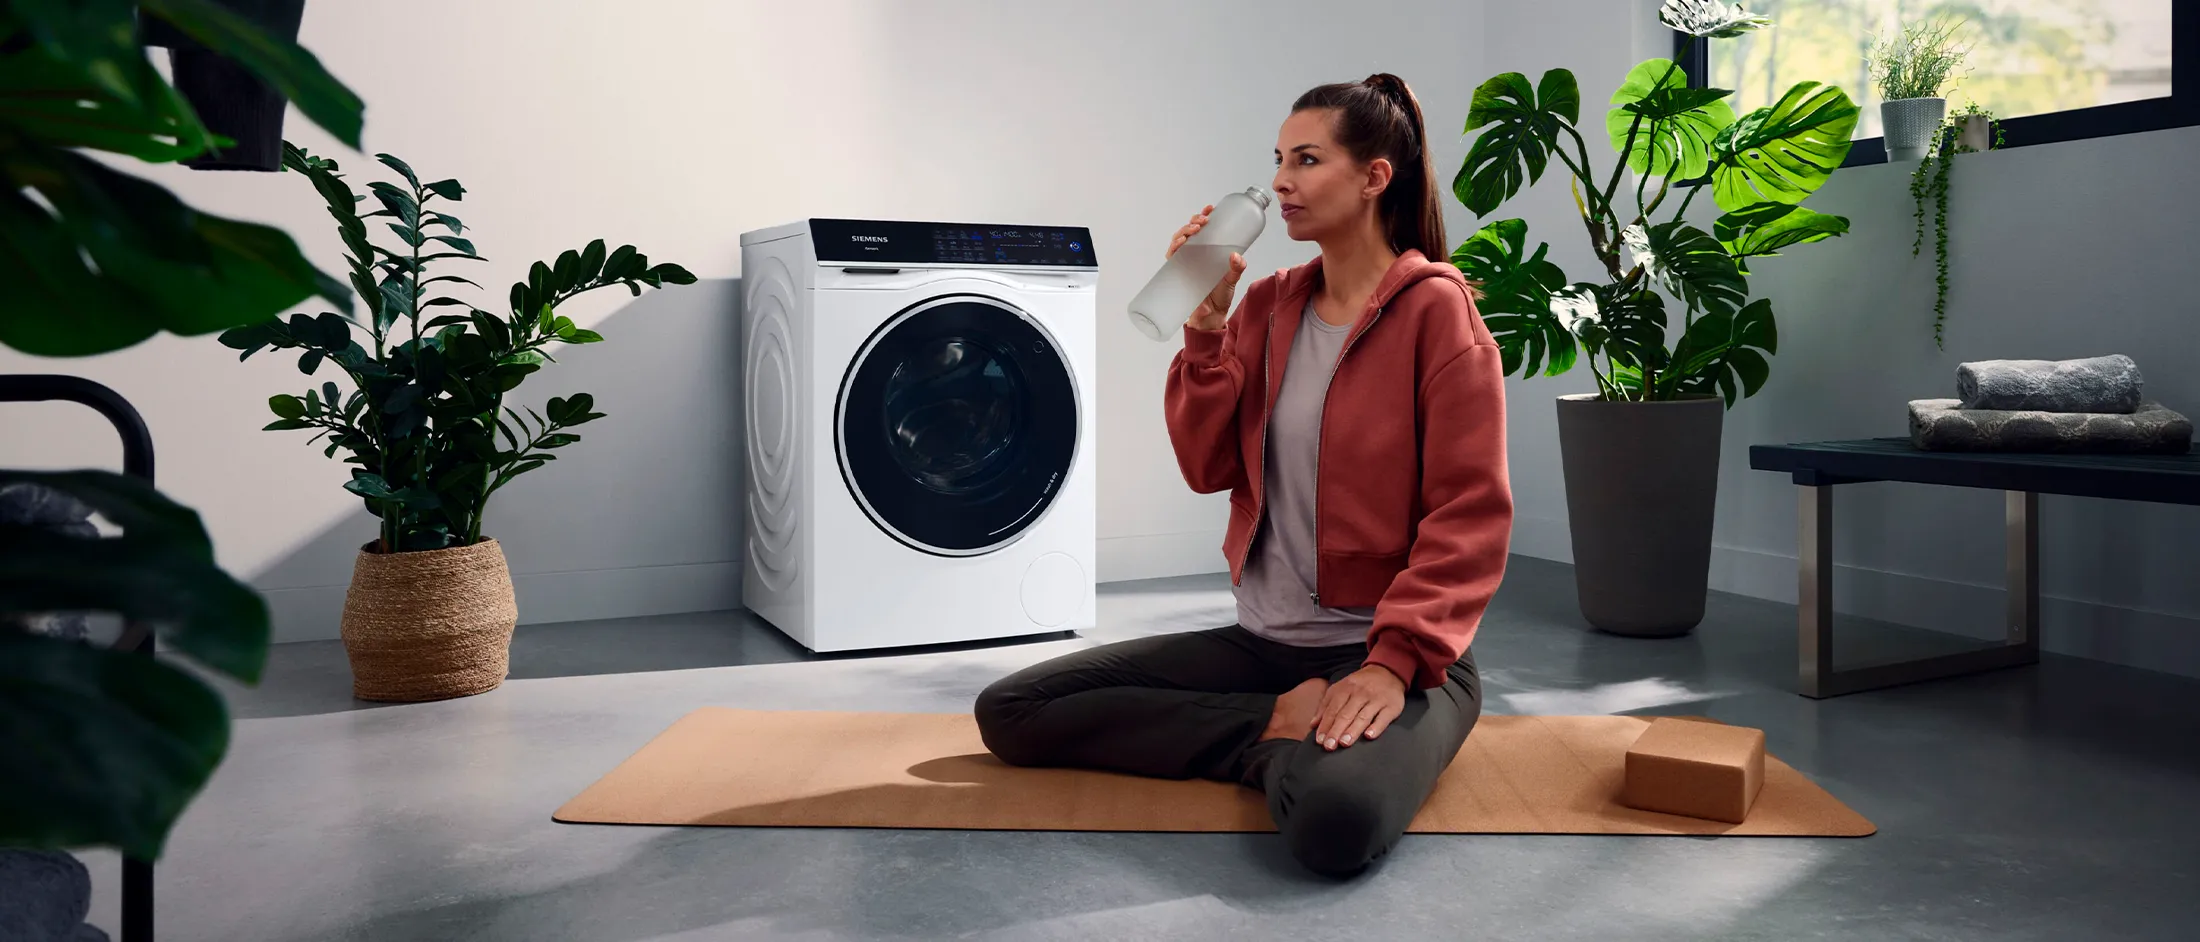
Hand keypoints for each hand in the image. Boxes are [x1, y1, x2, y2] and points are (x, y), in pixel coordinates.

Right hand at [1165, 205, 1246, 331]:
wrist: (1211, 318)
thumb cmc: (1220, 298)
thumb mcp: (1232, 280)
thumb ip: (1236, 269)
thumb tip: (1236, 256)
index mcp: (1207, 252)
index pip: (1203, 229)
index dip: (1204, 216)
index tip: (1210, 208)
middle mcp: (1194, 255)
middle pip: (1189, 231)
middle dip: (1194, 221)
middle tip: (1204, 220)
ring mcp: (1185, 263)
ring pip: (1179, 241)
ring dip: (1184, 231)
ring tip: (1195, 228)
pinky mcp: (1178, 273)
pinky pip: (1172, 257)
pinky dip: (1173, 248)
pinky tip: (1180, 243)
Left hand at [1314, 664, 1407, 749]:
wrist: (1387, 672)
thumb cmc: (1359, 685)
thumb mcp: (1340, 689)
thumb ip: (1326, 706)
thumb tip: (1313, 725)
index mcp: (1345, 689)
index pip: (1333, 709)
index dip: (1325, 725)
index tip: (1320, 740)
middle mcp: (1360, 693)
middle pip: (1346, 714)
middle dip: (1336, 730)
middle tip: (1329, 745)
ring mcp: (1376, 699)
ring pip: (1363, 717)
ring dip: (1353, 730)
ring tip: (1344, 743)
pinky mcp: (1392, 706)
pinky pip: (1383, 718)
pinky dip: (1376, 727)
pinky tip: (1369, 736)